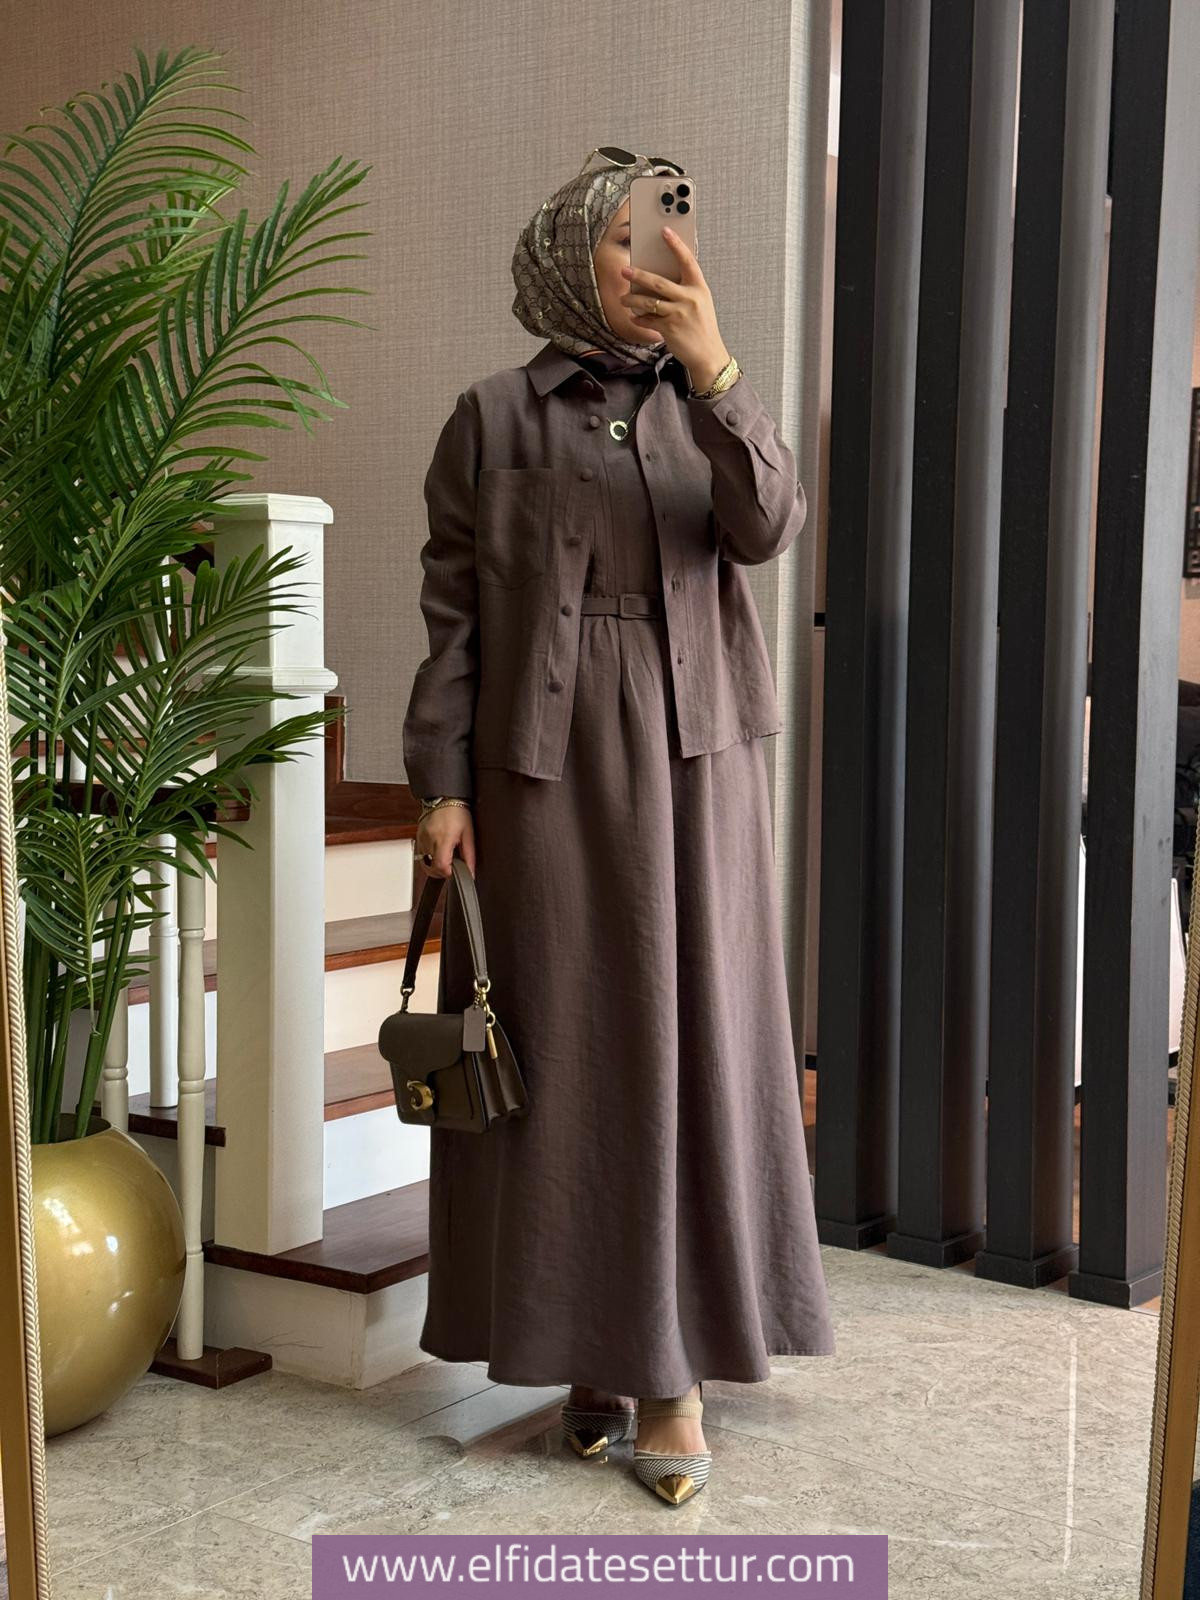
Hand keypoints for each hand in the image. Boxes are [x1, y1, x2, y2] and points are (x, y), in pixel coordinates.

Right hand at [416, 804, 475, 877]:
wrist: (444, 797)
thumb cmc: (457, 812)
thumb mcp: (468, 833)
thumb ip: (469, 855)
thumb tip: (471, 871)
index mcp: (444, 838)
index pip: (441, 866)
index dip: (448, 873)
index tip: (454, 871)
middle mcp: (430, 840)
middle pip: (431, 868)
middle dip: (442, 872)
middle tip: (451, 865)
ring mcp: (422, 839)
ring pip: (424, 863)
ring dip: (434, 866)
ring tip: (445, 857)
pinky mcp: (418, 838)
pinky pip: (421, 855)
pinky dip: (429, 858)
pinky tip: (437, 851)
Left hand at [620, 227, 731, 391]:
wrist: (708, 355)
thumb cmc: (702, 328)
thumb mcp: (701, 303)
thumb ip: (685, 290)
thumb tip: (660, 280)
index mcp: (699, 288)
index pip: (687, 261)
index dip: (676, 245)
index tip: (665, 231)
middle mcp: (690, 298)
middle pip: (658, 282)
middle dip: (638, 275)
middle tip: (625, 270)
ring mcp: (679, 314)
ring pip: (648, 302)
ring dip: (632, 300)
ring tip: (624, 299)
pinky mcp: (670, 329)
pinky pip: (648, 319)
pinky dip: (639, 319)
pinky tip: (635, 317)